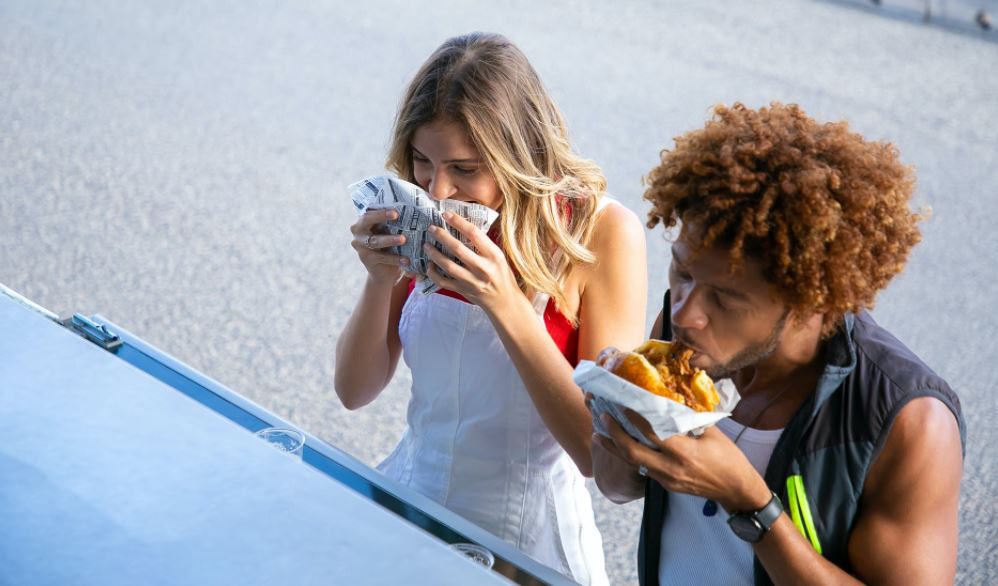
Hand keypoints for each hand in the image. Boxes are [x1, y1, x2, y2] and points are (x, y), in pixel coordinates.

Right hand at [349, 209, 410, 286]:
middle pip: (366, 221)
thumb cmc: (392, 245)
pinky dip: (395, 258)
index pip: (370, 211)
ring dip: (390, 239)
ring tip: (403, 239)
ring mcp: (360, 246)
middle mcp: (358, 232)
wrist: (386, 272)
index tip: (395, 210)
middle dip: (380, 216)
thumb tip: (413, 207)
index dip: (381, 210)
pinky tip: (406, 260)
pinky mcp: (367, 260)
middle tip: (396, 216)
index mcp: (364, 221)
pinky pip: (381, 257)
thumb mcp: (392, 232)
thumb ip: (396, 221)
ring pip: (375, 241)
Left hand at [422, 211, 520, 311]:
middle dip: (441, 236)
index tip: (446, 214)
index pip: (474, 233)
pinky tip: (429, 265)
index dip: (458, 222)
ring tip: (426, 245)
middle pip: (457, 248)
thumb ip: (484, 245)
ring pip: (448, 265)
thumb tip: (463, 227)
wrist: (504, 302)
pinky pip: (443, 281)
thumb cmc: (502, 276)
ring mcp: (472, 281)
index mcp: (493, 255)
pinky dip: (433, 273)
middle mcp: (483, 268)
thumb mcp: (499, 257)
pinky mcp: (463, 291)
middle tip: (431, 228)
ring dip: (434, 254)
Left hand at [599, 411, 770, 512]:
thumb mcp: (712, 433)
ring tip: (599, 433)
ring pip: (633, 463)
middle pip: (633, 452)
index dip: (633, 418)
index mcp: (684, 453)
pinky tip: (620, 446)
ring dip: (615, 447)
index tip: (621, 403)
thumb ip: (689, 419)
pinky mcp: (666, 485)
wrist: (736, 490)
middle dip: (614, 434)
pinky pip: (643, 469)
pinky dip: (629, 456)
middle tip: (603, 416)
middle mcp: (671, 468)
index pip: (651, 433)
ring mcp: (666, 479)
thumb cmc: (729, 458)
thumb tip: (671, 399)